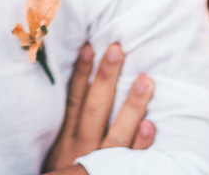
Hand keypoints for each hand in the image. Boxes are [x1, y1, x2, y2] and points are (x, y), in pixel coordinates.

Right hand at [42, 42, 155, 172]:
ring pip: (116, 131)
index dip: (82, 73)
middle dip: (105, 77)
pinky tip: (150, 126)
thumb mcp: (57, 149)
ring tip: (146, 79)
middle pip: (95, 108)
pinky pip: (130, 161)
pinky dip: (140, 145)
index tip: (90, 46)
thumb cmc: (64, 173)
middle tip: (117, 48)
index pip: (74, 100)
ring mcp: (99, 163)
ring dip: (131, 105)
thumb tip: (82, 87)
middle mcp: (82, 148)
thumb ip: (69, 122)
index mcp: (65, 138)